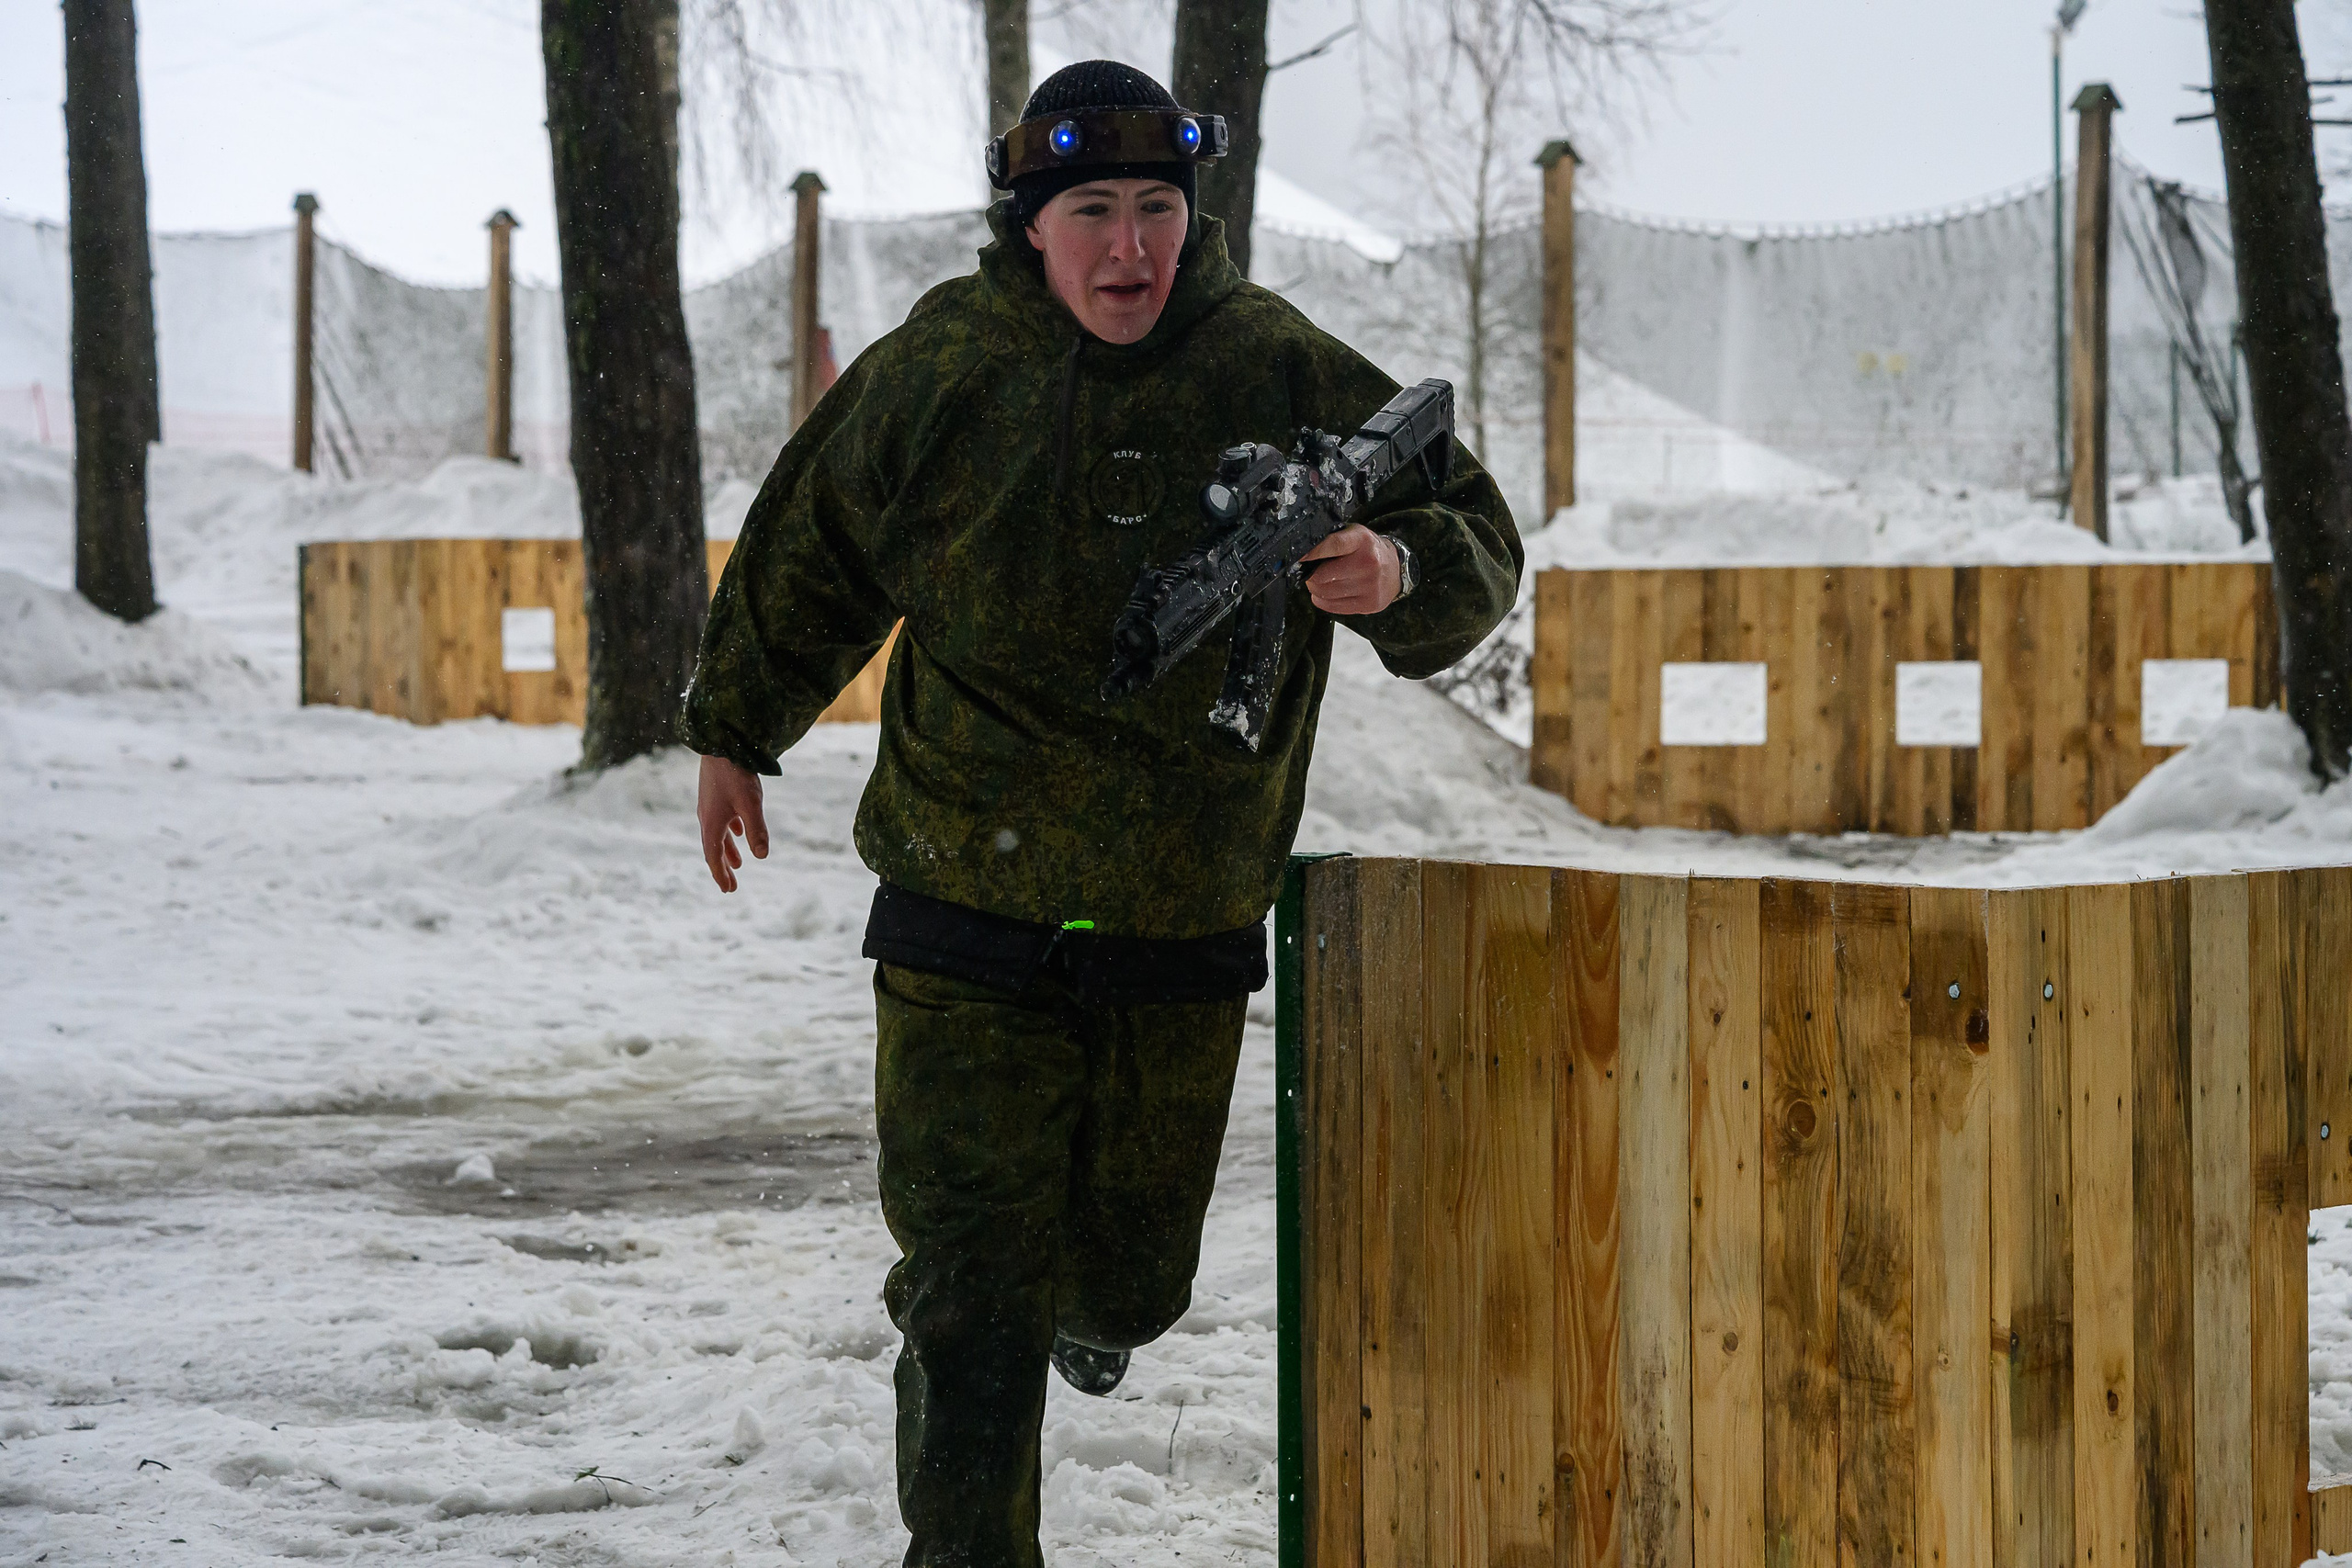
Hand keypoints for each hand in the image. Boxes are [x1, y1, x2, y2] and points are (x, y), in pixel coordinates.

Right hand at [697, 754, 766, 892]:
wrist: (721, 742)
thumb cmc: (736, 774)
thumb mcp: (751, 804)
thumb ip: (756, 830)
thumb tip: (762, 856)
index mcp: (712, 823)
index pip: (713, 857)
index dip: (721, 874)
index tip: (729, 890)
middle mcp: (707, 817)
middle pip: (714, 849)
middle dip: (723, 868)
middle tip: (731, 887)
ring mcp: (710, 805)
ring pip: (718, 835)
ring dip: (728, 851)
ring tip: (738, 864)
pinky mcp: (716, 795)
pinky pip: (722, 821)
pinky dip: (730, 832)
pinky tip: (739, 832)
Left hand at [1299, 525, 1400, 615]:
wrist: (1395, 570)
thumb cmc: (1367, 550)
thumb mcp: (1354, 534)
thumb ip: (1331, 539)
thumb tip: (1303, 551)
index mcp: (1362, 540)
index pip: (1333, 545)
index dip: (1312, 553)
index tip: (1298, 557)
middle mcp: (1369, 563)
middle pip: (1322, 575)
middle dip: (1311, 575)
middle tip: (1311, 572)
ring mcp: (1370, 586)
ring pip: (1325, 593)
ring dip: (1316, 588)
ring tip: (1321, 581)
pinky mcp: (1369, 604)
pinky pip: (1333, 607)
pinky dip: (1323, 600)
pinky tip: (1328, 593)